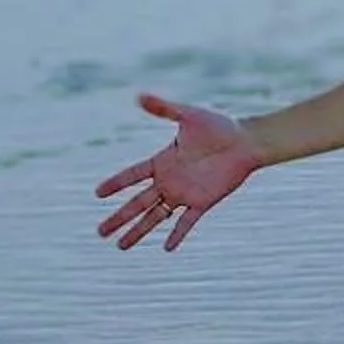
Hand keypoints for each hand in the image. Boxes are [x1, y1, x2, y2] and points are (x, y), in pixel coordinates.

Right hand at [93, 93, 263, 251]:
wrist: (246, 142)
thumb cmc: (219, 126)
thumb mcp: (188, 115)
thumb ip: (163, 108)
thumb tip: (138, 96)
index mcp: (163, 161)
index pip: (132, 175)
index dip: (115, 183)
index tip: (97, 194)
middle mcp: (170, 180)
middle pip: (138, 203)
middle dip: (119, 217)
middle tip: (100, 232)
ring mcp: (185, 193)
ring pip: (156, 216)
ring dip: (139, 231)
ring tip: (121, 246)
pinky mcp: (202, 201)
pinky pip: (186, 221)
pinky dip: (177, 234)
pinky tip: (166, 248)